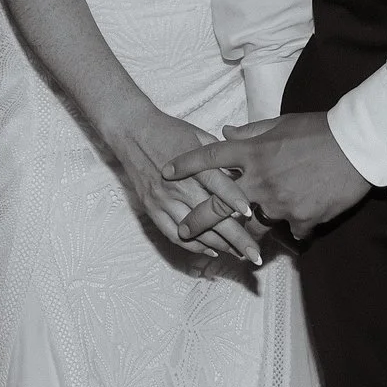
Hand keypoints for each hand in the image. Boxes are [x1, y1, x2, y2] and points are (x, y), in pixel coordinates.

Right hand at [105, 109, 266, 264]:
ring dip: (219, 246)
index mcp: (193, 165)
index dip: (235, 200)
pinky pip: (173, 234)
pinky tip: (211, 251)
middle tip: (255, 255)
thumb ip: (221, 157)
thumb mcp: (199, 137)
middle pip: (211, 216)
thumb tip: (244, 175)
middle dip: (236, 239)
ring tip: (239, 255)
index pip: (218, 186)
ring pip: (194, 231)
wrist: (132, 132)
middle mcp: (178, 186)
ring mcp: (163, 200)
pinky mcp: (152, 208)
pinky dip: (193, 245)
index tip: (252, 215)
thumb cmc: (169, 131)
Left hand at [165, 112, 372, 242]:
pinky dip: (294, 224)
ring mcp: (279, 202)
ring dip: (253, 226)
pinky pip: (290, 229)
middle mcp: (261, 180)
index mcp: (254, 153)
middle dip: (197, 221)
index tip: (166, 172)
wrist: (359, 146)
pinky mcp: (301, 218)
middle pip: (218, 207)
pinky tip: (302, 220)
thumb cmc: (321, 130)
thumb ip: (251, 133)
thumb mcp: (282, 124)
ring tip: (246, 239)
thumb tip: (226, 133)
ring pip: (256, 222)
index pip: (210, 158)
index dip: (185, 165)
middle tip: (184, 230)